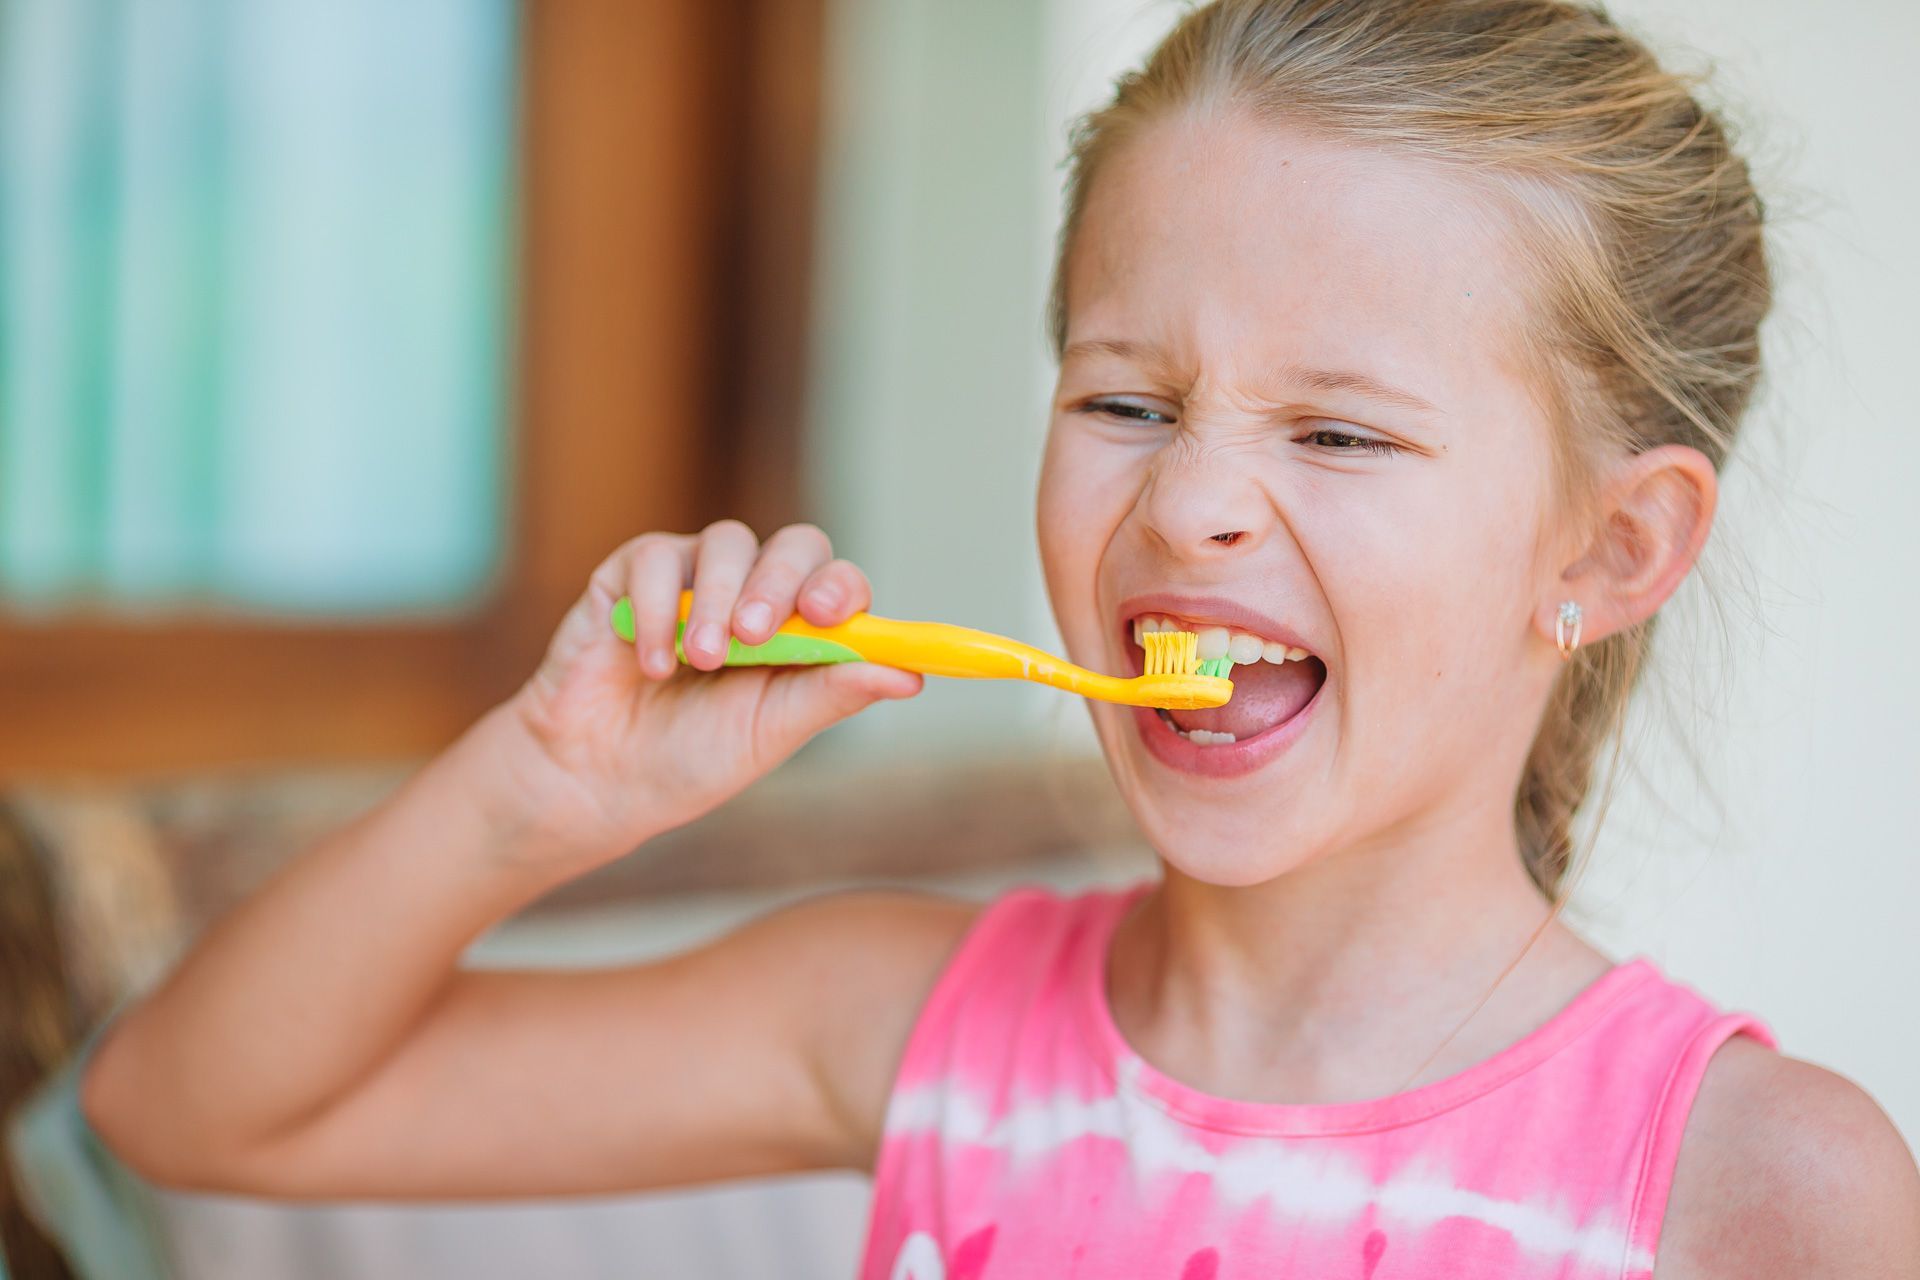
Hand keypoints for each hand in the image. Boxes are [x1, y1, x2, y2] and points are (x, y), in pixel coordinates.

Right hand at [495, 521, 921, 868]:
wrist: (594, 780)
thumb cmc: (689, 759)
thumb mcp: (769, 732)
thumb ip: (832, 695)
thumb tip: (910, 676)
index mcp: (798, 632)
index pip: (839, 583)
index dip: (841, 588)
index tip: (826, 616)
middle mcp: (753, 594)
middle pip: (794, 545)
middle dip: (780, 583)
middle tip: (756, 634)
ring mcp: (694, 579)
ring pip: (727, 542)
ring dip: (719, 602)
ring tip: (702, 660)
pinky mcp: (631, 574)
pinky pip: (656, 559)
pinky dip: (657, 610)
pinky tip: (651, 663)